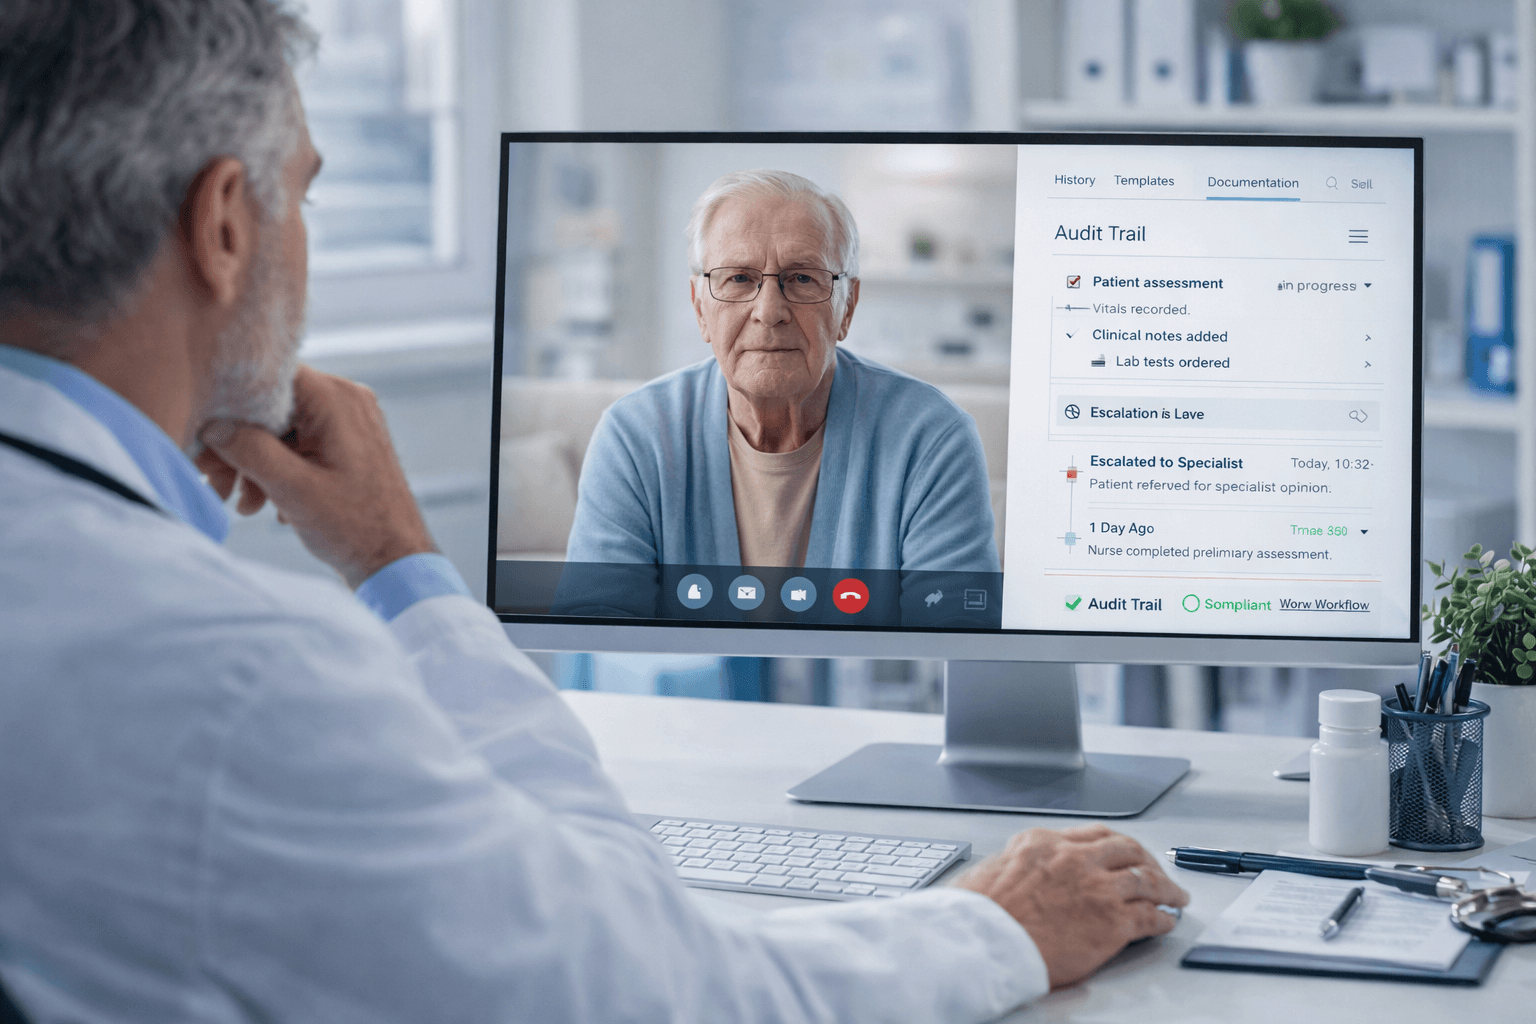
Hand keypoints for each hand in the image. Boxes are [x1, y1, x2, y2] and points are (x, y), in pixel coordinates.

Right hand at [197, 365, 435, 588]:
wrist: (396, 561)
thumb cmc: (355, 527)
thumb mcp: (293, 488)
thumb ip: (250, 450)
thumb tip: (213, 426)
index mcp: (336, 398)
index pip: (267, 376)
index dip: (230, 405)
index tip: (206, 440)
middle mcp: (346, 400)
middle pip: (272, 407)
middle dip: (239, 447)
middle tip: (215, 484)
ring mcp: (350, 423)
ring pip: (282, 431)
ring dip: (256, 465)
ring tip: (244, 506)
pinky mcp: (348, 446)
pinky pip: (301, 446)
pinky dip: (280, 471)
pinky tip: (272, 507)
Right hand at [953, 824, 1188, 989]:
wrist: (985, 941)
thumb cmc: (979, 915)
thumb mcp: (990, 869)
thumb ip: (1015, 864)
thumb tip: (1016, 873)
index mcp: (1044, 843)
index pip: (1092, 835)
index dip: (1115, 844)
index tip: (1123, 851)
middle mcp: (1076, 859)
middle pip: (1126, 850)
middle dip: (1146, 859)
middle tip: (1156, 869)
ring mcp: (1098, 888)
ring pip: (1147, 880)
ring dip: (1166, 888)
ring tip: (1175, 896)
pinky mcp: (1112, 922)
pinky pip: (1149, 917)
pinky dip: (1162, 919)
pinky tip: (1166, 922)